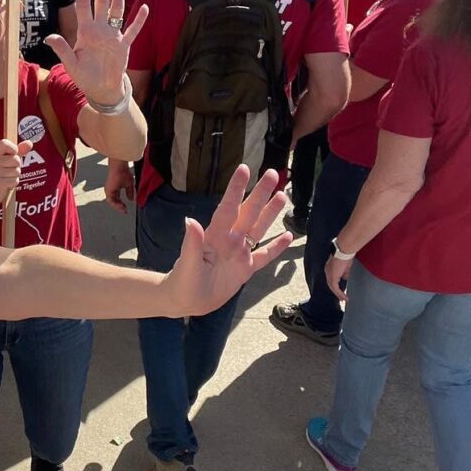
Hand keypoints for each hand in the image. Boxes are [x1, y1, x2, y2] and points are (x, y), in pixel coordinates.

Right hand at [0, 139, 32, 205]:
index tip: (12, 155)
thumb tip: (29, 143)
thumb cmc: (0, 175)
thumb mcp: (8, 161)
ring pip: (17, 171)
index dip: (13, 149)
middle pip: (16, 160)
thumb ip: (19, 151)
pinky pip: (15, 181)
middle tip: (7, 171)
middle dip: (16, 167)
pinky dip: (13, 184)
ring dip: (14, 176)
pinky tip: (5, 185)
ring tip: (6, 178)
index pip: (5, 143)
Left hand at [45, 0, 148, 107]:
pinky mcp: (124, 45)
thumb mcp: (71, 64)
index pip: (83, 6)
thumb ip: (62, 49)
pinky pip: (133, 30)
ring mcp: (113, 36)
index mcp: (85, 32)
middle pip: (102, 2)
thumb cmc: (84, 77)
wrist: (101, 90)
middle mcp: (100, 29)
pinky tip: (144, 7)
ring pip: (117, 10)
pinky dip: (138, 21)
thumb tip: (49, 37)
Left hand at [104, 159, 135, 213]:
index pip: (117, 198)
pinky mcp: (108, 191)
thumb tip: (131, 199)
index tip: (126, 208)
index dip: (121, 204)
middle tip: (124, 211)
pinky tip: (121, 206)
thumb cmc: (123, 172)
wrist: (120, 168)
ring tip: (123, 209)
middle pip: (114, 201)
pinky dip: (115, 205)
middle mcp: (111, 190)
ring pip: (111, 202)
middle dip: (119, 207)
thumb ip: (130, 192)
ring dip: (117, 207)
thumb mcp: (129, 185)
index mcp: (115, 188)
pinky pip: (110, 201)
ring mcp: (108, 190)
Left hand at [163, 166, 291, 316]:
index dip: (236, 189)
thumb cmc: (182, 281)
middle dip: (260, 193)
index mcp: (214, 236)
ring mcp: (239, 253)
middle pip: (248, 213)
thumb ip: (191, 243)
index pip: (228, 208)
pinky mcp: (246, 269)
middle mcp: (229, 240)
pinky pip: (264, 255)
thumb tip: (190, 221)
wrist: (186, 301)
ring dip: (270, 213)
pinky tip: (288, 237)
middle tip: (274, 173)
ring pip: (259, 229)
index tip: (244, 169)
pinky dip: (276, 247)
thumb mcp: (187, 264)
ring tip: (282, 196)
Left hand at [325, 255, 352, 301]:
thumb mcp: (345, 266)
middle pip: (331, 284)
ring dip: (338, 294)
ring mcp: (329, 274)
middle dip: (337, 292)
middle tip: (342, 298)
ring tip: (344, 299)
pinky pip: (335, 288)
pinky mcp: (332, 277)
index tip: (341, 290)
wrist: (344, 251)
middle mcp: (327, 271)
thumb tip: (345, 278)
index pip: (332, 279)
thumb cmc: (345, 256)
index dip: (336, 285)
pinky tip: (344, 297)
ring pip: (332, 287)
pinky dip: (339, 293)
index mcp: (329, 268)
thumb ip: (344, 273)